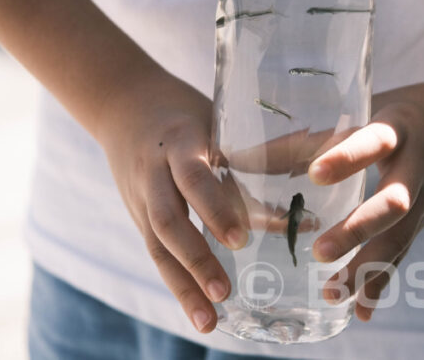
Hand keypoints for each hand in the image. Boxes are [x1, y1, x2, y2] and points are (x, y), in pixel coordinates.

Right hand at [93, 68, 249, 333]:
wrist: (121, 102)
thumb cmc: (185, 112)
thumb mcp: (216, 123)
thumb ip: (249, 160)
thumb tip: (302, 207)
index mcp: (179, 142)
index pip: (193, 179)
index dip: (215, 209)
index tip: (240, 240)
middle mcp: (153, 171)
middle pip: (168, 221)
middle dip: (196, 259)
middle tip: (225, 292)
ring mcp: (140, 195)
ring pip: (156, 245)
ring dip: (183, 286)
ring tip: (209, 321)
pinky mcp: (136, 213)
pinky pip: (154, 251)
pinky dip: (176, 281)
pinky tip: (197, 310)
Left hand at [306, 75, 423, 321]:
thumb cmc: (407, 110)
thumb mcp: (370, 107)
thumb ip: (318, 133)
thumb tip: (245, 156)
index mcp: (399, 128)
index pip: (374, 142)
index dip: (347, 159)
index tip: (315, 175)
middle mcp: (417, 167)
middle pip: (393, 204)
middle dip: (358, 230)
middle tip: (318, 252)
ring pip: (399, 238)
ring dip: (366, 269)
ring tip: (331, 293)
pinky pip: (403, 254)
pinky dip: (381, 283)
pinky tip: (359, 312)